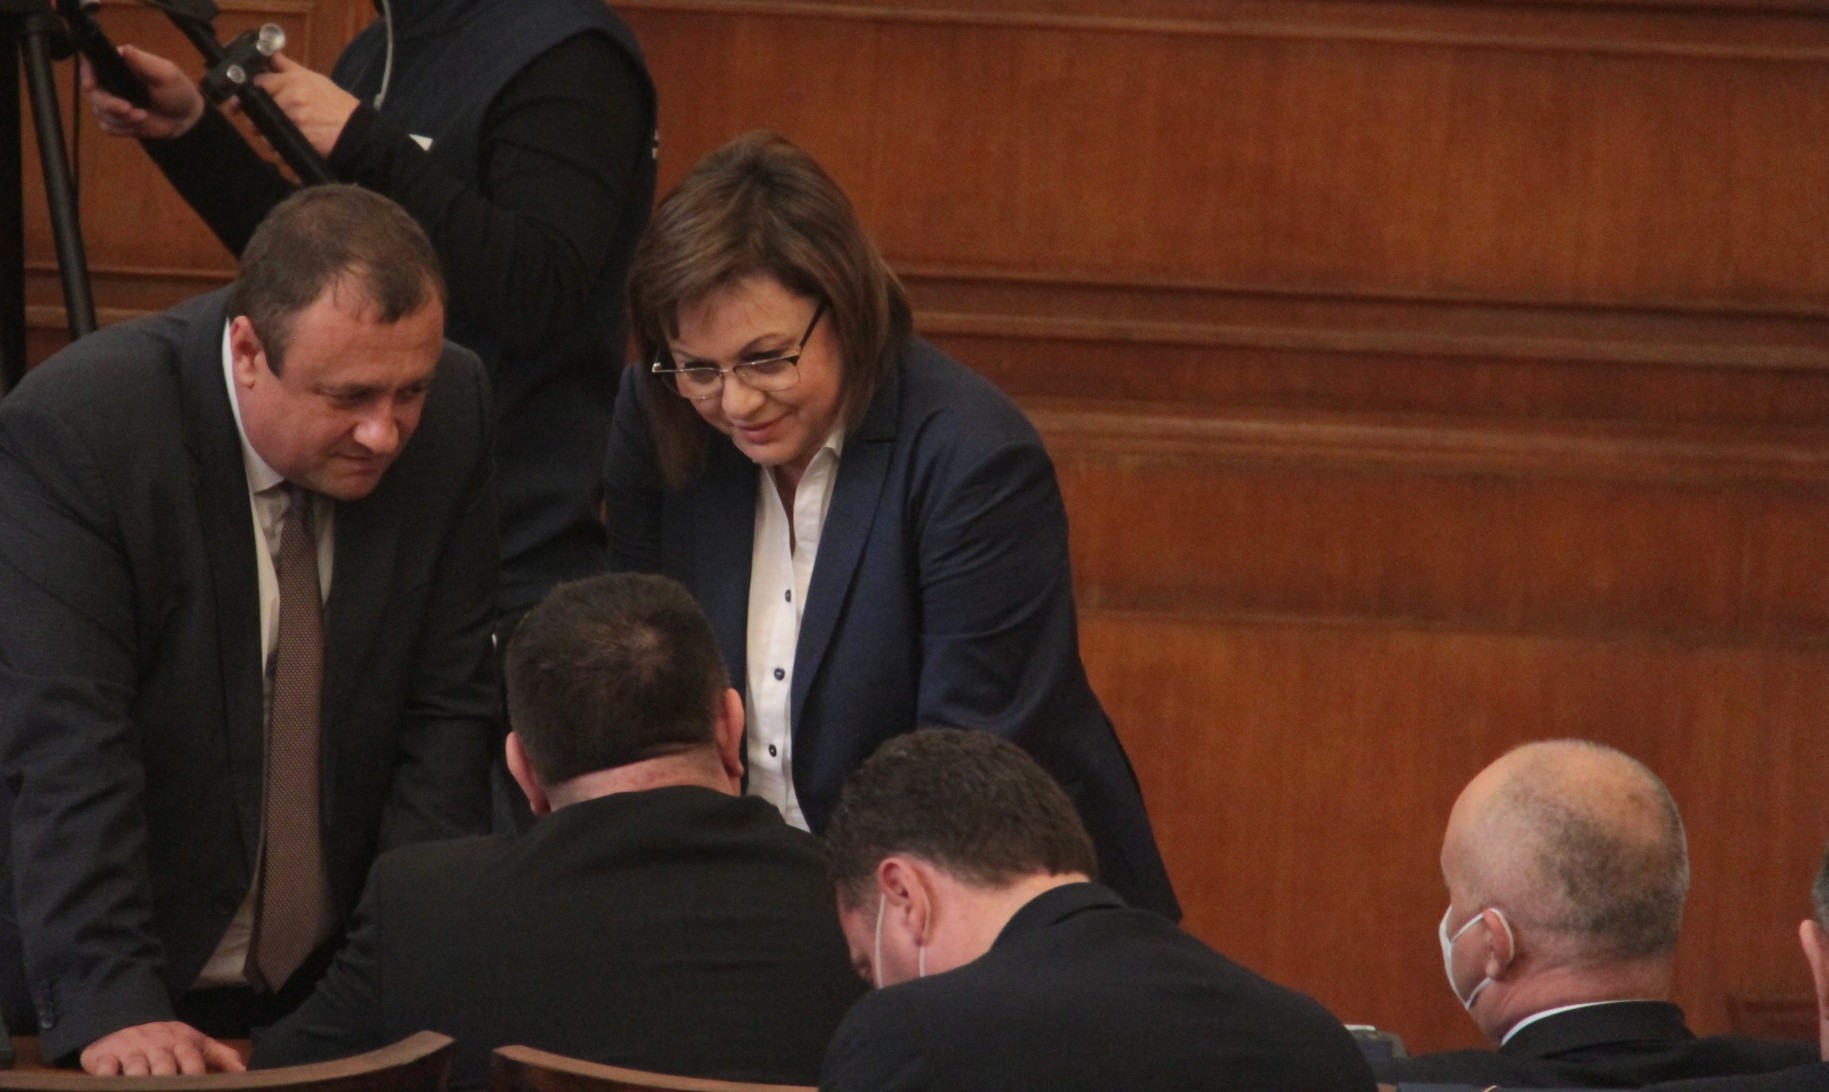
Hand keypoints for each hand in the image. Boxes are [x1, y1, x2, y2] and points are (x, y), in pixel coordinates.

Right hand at [80, 1021, 245, 1075]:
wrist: (125, 1018)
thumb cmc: (166, 1039)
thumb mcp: (195, 1042)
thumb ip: (221, 1056)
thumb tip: (245, 1072)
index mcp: (182, 1044)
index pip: (193, 1063)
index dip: (196, 1077)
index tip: (198, 1089)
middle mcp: (157, 1047)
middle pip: (164, 1068)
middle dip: (167, 1080)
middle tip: (169, 1089)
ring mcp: (130, 1050)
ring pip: (136, 1068)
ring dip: (139, 1079)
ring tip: (145, 1088)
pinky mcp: (105, 1056)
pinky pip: (105, 1067)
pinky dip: (108, 1076)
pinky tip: (112, 1082)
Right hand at [81, 45, 204, 139]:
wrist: (186, 119)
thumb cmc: (178, 91)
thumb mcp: (166, 74)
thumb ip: (144, 63)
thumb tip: (126, 50)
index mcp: (119, 65)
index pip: (92, 64)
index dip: (87, 73)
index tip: (90, 85)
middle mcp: (110, 82)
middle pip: (94, 93)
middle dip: (110, 104)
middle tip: (129, 109)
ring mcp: (111, 101)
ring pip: (100, 112)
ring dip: (122, 119)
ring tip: (143, 116)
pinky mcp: (116, 120)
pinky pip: (108, 127)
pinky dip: (124, 129)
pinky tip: (140, 124)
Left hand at [254, 53, 359, 157]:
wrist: (356, 131)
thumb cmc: (337, 106)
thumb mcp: (315, 79)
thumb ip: (288, 67)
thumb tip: (270, 55)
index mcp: (294, 81)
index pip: (258, 82)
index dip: (252, 91)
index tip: (249, 98)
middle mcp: (291, 98)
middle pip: (256, 107)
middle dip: (257, 115)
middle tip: (264, 120)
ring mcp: (293, 120)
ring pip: (263, 129)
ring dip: (265, 134)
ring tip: (278, 135)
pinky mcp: (296, 140)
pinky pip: (275, 147)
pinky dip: (276, 150)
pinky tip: (285, 147)